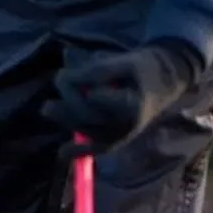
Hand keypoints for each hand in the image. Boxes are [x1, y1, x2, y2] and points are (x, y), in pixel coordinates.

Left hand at [44, 43, 201, 160]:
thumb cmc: (143, 69)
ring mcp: (119, 136)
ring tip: (48, 107)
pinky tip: (62, 153)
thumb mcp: (126, 60)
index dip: (77, 83)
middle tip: (60, 78)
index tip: (68, 73)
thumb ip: (97, 67)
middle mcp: (125, 126)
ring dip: (64, 117)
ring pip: (84, 130)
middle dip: (68, 96)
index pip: (94, 97)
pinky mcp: (114, 142)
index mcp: (131, 105)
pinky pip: (92, 150)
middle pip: (85, 115)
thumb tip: (68, 74)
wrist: (164, 83)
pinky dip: (76, 152)